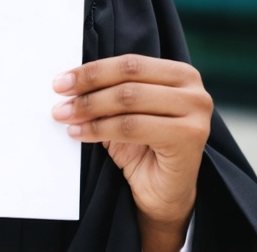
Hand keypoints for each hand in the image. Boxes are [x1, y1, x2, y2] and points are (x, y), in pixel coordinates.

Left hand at [51, 54, 210, 243]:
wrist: (164, 193)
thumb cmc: (144, 147)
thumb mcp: (124, 112)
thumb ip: (108, 92)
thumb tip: (68, 80)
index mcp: (180, 73)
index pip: (129, 64)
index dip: (93, 70)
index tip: (62, 80)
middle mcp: (194, 90)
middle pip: (128, 79)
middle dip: (88, 88)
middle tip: (60, 97)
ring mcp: (196, 113)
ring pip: (129, 100)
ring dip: (90, 108)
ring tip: (65, 116)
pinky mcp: (189, 137)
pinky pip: (132, 126)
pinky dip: (99, 128)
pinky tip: (80, 132)